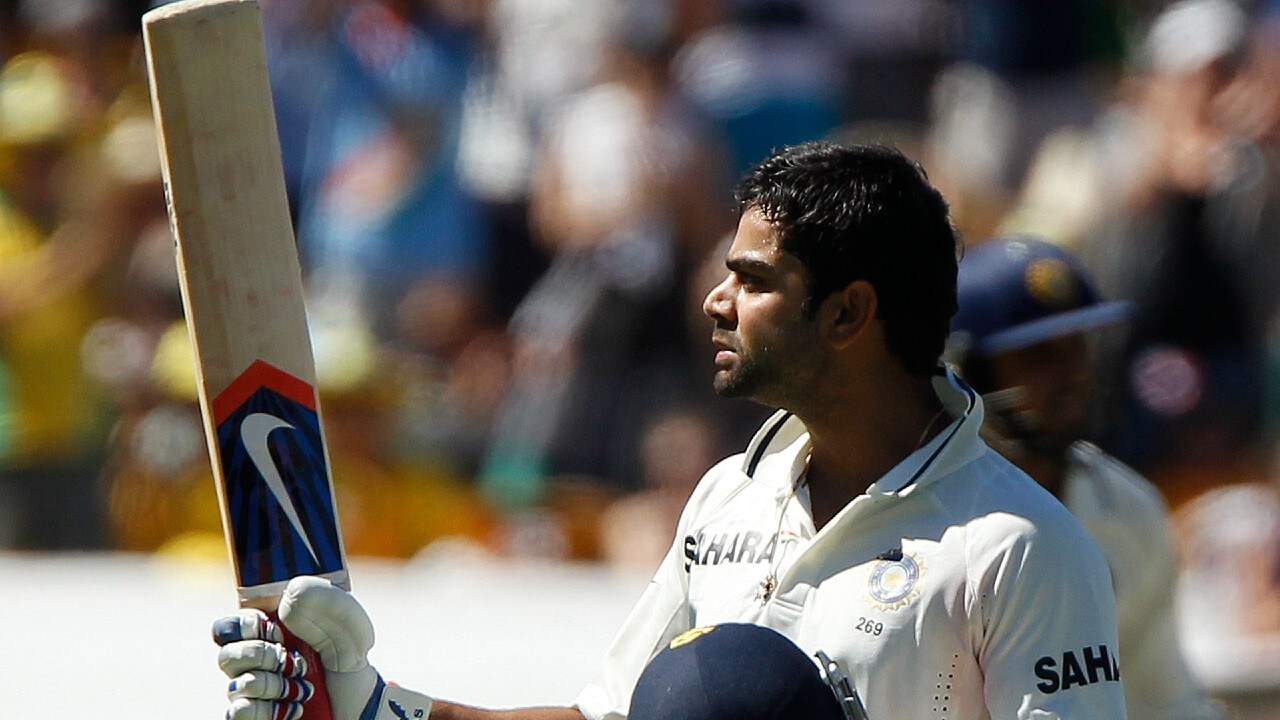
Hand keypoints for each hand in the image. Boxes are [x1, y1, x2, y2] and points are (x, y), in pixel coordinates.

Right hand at [214, 576, 433, 719]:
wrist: (361, 701)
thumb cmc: (349, 657)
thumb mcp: (351, 622)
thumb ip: (327, 600)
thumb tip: (287, 598)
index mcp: (266, 631)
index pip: (228, 625)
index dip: (244, 625)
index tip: (276, 629)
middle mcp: (253, 661)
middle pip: (225, 656)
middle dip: (262, 656)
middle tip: (294, 661)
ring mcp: (252, 692)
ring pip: (237, 684)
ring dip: (274, 684)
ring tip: (303, 687)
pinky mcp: (254, 716)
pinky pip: (238, 712)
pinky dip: (268, 708)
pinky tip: (294, 706)